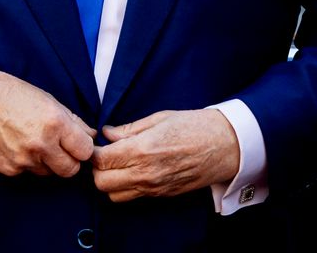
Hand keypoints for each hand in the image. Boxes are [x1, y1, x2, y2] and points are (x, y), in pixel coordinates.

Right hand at [0, 65, 95, 177]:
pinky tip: (18, 145)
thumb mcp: (47, 99)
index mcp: (54, 122)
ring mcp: (24, 160)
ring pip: (49, 173)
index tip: (77, 143)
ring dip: (47, 162)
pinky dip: (28, 163)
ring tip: (34, 140)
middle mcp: (41, 145)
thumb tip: (90, 136)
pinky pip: (28, 173)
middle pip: (70, 170)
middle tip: (61, 147)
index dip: (83, 147)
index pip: (84, 151)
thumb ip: (72, 120)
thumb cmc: (12, 94)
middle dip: (69, 160)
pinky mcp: (9, 170)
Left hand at [92, 108, 239, 200]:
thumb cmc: (193, 126)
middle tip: (104, 153)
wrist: (223, 146)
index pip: (101, 160)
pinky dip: (125, 187)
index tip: (95, 143)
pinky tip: (131, 171)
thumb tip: (107, 133)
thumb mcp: (159, 118)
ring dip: (110, 181)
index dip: (93, 152)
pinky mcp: (161, 195)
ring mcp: (154, 187)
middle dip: (97, 169)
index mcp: (142, 150)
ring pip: (114, 195)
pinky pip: (133, 197)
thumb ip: (129, 129)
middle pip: (102, 183)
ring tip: (117, 163)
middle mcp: (145, 173)